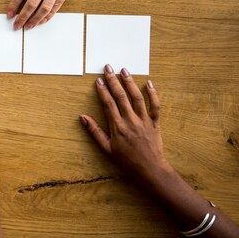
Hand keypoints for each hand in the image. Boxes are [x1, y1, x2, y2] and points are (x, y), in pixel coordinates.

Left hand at [3, 0, 102, 29]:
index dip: (14, 4)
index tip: (9, 14)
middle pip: (31, 3)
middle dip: (22, 17)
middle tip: (16, 26)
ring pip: (44, 7)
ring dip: (35, 19)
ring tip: (28, 27)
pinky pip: (57, 5)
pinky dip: (50, 14)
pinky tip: (44, 20)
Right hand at [80, 64, 170, 181]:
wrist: (150, 169)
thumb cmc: (126, 161)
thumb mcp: (106, 149)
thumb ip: (94, 131)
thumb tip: (82, 117)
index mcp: (118, 127)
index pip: (108, 104)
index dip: (103, 91)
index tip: (99, 80)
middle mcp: (131, 121)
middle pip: (121, 96)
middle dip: (114, 80)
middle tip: (108, 67)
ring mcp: (144, 121)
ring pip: (137, 97)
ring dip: (130, 82)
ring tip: (124, 70)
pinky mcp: (155, 123)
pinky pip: (155, 106)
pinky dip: (153, 94)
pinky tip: (148, 83)